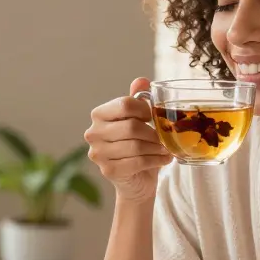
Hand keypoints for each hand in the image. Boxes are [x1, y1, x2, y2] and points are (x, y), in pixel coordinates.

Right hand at [84, 77, 172, 203]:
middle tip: (165, 137)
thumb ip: (138, 100)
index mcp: (99, 114)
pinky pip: (137, 162)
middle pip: (131, 126)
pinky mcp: (108, 170)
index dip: (145, 110)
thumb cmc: (138, 144)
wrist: (136, 179)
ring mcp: (98, 153)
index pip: (125, 104)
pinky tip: (164, 159)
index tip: (153, 117)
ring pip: (135, 146)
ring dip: (157, 148)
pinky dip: (156, 160)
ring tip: (166, 148)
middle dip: (153, 133)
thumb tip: (141, 80)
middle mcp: (93, 132)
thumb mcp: (139, 120)